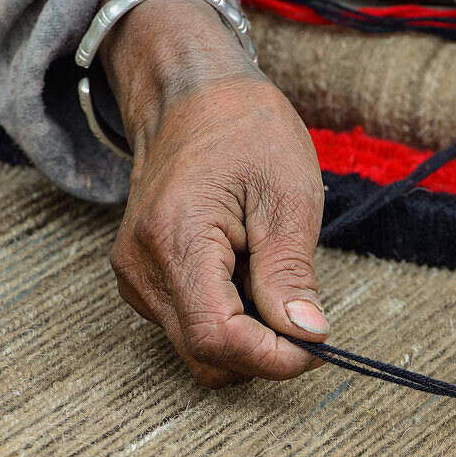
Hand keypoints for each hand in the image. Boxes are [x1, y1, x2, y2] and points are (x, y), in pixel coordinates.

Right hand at [99, 0, 326, 386]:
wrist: (194, 98)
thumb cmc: (245, 133)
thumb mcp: (287, 197)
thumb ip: (291, 274)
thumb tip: (308, 336)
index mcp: (174, 240)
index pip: (218, 338)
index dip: (273, 358)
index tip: (318, 346)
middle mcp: (142, 268)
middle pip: (206, 354)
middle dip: (264, 351)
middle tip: (304, 312)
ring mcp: (137, 278)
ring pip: (199, 348)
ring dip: (248, 335)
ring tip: (269, 276)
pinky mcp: (144, 281)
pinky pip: (190, 327)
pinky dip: (230, 320)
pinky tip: (246, 275)